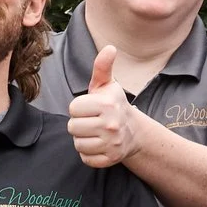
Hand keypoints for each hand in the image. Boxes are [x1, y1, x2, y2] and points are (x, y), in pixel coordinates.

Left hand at [66, 46, 147, 168]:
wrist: (134, 132)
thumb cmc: (114, 105)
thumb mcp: (107, 85)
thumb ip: (102, 67)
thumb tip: (110, 48)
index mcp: (107, 105)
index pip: (73, 109)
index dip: (78, 108)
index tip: (90, 108)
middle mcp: (111, 125)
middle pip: (72, 127)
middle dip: (79, 124)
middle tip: (92, 122)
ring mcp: (112, 144)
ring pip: (78, 144)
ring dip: (83, 139)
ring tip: (94, 133)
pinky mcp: (111, 159)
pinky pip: (85, 158)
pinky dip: (89, 154)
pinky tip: (98, 145)